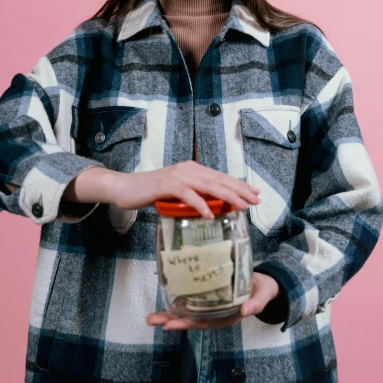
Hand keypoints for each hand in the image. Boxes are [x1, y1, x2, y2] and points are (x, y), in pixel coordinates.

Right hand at [108, 160, 259, 217]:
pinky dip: (200, 204)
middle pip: (219, 180)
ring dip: (227, 196)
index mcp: (192, 169)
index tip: (255, 194)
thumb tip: (214, 207)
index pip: (221, 177)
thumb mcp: (177, 193)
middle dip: (240, 190)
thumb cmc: (152, 192)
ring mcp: (177, 176)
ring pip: (208, 185)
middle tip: (256, 201)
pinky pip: (187, 195)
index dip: (239, 185)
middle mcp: (188, 169)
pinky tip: (210, 213)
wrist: (126, 188)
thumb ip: (194, 195)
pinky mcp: (167, 185)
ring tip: (241, 206)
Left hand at [146, 273, 281, 329]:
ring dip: (169, 314)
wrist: (263, 283)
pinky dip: (177, 302)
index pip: (204, 322)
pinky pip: (192, 300)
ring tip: (151, 317)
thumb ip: (256, 304)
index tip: (170, 324)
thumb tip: (246, 311)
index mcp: (226, 316)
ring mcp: (211, 306)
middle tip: (151, 320)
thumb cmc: (261, 290)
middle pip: (191, 319)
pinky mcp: (209, 295)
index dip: (187, 323)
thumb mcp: (262, 296)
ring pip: (188, 312)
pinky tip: (164, 299)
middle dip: (171, 320)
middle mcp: (215, 313)